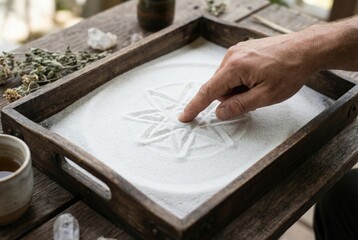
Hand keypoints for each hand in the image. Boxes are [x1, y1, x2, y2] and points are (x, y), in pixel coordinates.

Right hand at [178, 31, 319, 121]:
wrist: (306, 49)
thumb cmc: (290, 71)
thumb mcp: (266, 96)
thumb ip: (240, 106)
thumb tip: (220, 113)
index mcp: (235, 67)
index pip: (208, 91)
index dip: (195, 106)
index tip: (185, 117)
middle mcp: (231, 56)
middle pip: (219, 87)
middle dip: (232, 97)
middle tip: (254, 97)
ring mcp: (237, 51)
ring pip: (227, 80)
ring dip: (238, 88)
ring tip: (260, 85)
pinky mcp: (243, 50)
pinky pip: (234, 71)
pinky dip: (242, 80)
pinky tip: (259, 77)